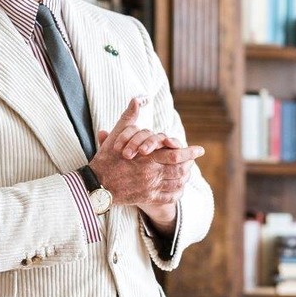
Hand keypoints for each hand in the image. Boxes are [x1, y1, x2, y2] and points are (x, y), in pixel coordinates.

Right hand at [89, 98, 204, 230]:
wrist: (96, 184)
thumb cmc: (106, 158)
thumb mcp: (118, 135)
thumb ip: (130, 116)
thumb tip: (138, 98)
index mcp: (147, 158)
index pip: (175, 154)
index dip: (189, 152)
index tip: (199, 150)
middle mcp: (151, 173)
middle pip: (179, 169)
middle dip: (190, 164)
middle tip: (195, 161)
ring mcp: (150, 188)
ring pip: (176, 183)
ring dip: (185, 177)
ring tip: (188, 172)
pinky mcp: (148, 198)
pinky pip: (170, 197)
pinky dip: (177, 192)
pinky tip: (179, 187)